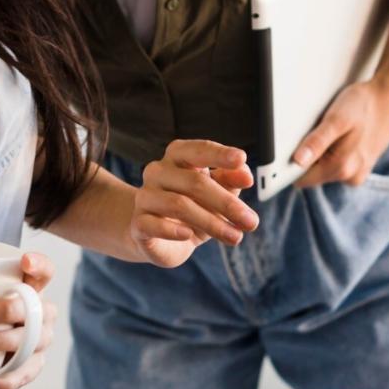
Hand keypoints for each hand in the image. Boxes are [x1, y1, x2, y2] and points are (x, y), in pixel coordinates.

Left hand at [0, 251, 55, 388]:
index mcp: (26, 288)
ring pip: (30, 343)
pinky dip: (4, 381)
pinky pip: (23, 377)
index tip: (22, 260)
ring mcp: (38, 343)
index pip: (44, 272)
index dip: (39, 264)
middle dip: (6, 309)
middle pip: (34, 309)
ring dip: (0, 342)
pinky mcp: (29, 370)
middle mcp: (40, 314)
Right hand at [131, 140, 257, 266]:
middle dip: (227, 203)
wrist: (161, 238)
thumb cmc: (194, 207)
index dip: (219, 154)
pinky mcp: (138, 224)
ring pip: (178, 205)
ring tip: (235, 237)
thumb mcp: (218, 194)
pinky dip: (172, 230)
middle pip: (195, 182)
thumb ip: (231, 181)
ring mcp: (144, 196)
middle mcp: (157, 171)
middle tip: (251, 221)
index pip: (198, 150)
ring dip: (212, 222)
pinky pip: (152, 224)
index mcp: (178, 156)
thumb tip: (245, 175)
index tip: (240, 159)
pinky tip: (188, 235)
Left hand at [292, 80, 388, 187]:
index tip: (295, 146)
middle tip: (320, 132)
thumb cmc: (362, 105)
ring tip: (334, 133)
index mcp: (341, 167)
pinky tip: (342, 138)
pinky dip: (334, 154)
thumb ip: (317, 142)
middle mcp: (350, 177)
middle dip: (309, 157)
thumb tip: (298, 161)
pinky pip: (336, 167)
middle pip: (312, 175)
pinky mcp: (361, 170)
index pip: (301, 179)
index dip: (292, 164)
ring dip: (321, 155)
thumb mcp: (336, 119)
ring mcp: (357, 175)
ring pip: (324, 171)